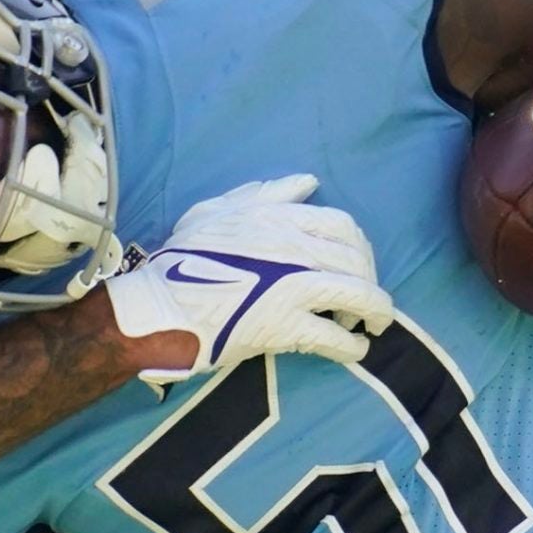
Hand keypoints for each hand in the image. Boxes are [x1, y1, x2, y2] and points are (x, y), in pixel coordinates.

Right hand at [103, 175, 394, 383]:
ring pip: (357, 295)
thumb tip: (308, 183)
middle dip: (371, 281)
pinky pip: (334, 336)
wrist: (158, 306)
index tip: (358, 264)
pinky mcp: (284, 326)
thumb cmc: (181, 259)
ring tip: (372, 325)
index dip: (360, 248)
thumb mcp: (216, 211)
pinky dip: (352, 345)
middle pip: (357, 261)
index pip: (343, 226)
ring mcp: (292, 287)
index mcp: (279, 218)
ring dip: (375, 312)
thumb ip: (265, 195)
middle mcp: (293, 248)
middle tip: (366, 299)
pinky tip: (355, 349)